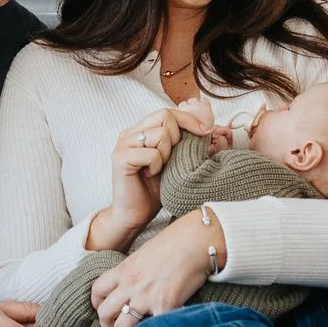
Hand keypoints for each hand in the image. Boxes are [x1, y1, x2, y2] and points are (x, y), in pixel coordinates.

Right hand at [89, 105, 218, 250]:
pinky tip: (149, 175)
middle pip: (164, 115)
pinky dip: (156, 166)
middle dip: (177, 137)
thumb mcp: (175, 160)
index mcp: (141, 130)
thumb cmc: (155, 189)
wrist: (134, 215)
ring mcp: (123, 144)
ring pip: (160, 133)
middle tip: (170, 159)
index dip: (189, 119)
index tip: (206, 131)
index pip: (168, 111)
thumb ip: (184, 140)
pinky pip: (151, 153)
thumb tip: (207, 120)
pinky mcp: (120, 158)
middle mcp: (130, 133)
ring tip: (158, 169)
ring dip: (167, 155)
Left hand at [90, 211, 216, 326]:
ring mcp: (146, 296)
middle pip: (105, 313)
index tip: (104, 315)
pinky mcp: (165, 305)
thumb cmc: (176, 242)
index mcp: (124, 270)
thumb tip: (134, 285)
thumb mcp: (145, 253)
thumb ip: (135, 271)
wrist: (197, 240)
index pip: (97, 291)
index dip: (97, 306)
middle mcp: (130, 284)